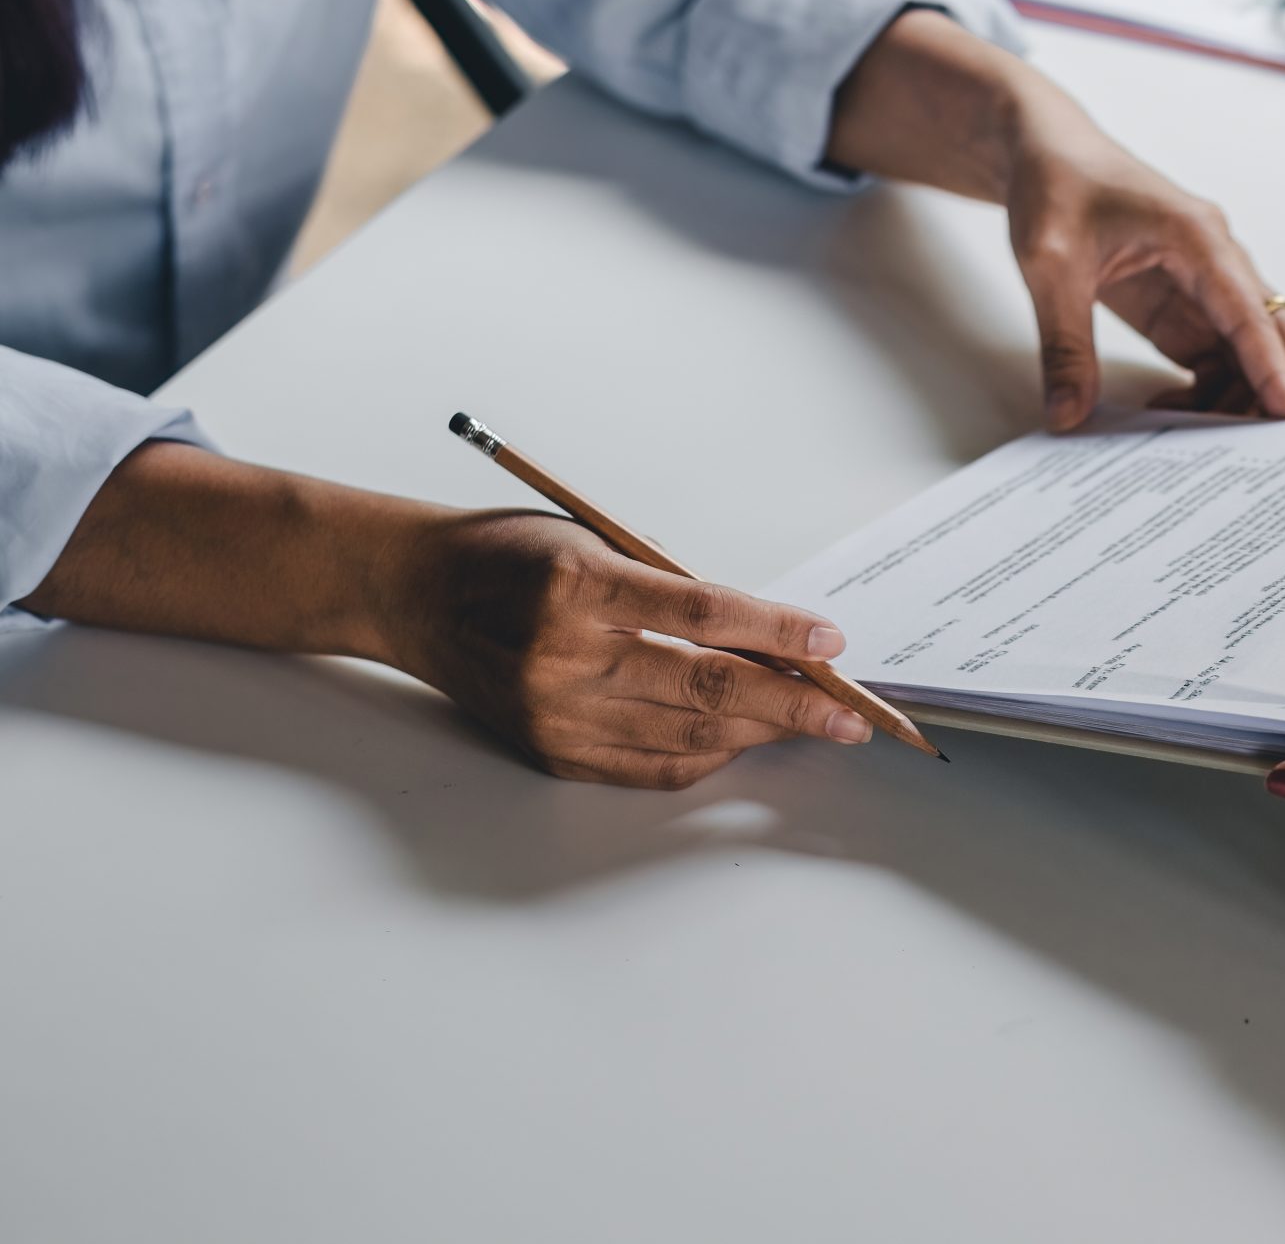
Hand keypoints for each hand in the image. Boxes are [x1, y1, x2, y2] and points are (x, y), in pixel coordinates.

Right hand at [379, 511, 871, 788]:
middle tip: (849, 713)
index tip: (831, 642)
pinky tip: (745, 737)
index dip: (778, 633)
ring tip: (812, 722)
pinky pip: (653, 764)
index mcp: (578, 586)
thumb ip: (673, 586)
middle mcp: (564, 657)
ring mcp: (557, 714)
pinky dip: (710, 752)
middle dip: (793, 703)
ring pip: (689, 733)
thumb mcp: (595, 539)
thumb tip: (768, 634)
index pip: (705, 614)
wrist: (414, 594)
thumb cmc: (509, 554)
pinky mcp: (552, 751)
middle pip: (708, 687)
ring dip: (763, 730)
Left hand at [827, 10, 1284, 431]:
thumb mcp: (1047, 264)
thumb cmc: (1055, 185)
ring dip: (1237, 399)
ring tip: (1188, 439)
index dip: (1273, 370)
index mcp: (1199, 239)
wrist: (1045, 152)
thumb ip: (1063, 343)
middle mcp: (1219, 262)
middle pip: (1277, 336)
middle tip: (1246, 451)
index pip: (1251, 314)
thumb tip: (1067, 414)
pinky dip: (1211, 392)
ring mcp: (1209, 286)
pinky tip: (1169, 413)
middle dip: (1272, 392)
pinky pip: (1221, 358)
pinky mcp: (1189, 306)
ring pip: (1254, 354)